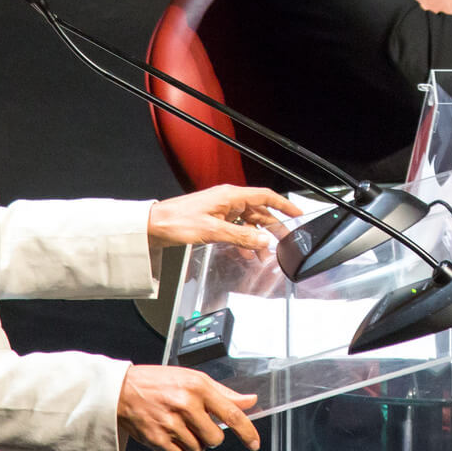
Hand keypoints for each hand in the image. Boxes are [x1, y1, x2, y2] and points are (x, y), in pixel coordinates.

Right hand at [116, 365, 259, 450]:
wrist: (122, 390)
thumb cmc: (159, 382)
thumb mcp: (193, 379)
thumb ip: (223, 393)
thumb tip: (249, 401)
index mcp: (198, 387)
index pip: (231, 414)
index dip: (247, 431)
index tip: (254, 443)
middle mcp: (186, 405)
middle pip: (215, 439)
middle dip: (211, 436)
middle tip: (198, 424)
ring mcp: (171, 424)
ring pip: (198, 449)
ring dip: (194, 442)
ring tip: (180, 425)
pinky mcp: (158, 440)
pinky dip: (179, 448)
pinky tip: (170, 433)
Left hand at [147, 185, 302, 253]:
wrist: (153, 226)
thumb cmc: (177, 221)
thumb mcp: (213, 231)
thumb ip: (241, 237)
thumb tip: (263, 242)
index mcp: (230, 196)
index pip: (264, 196)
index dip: (283, 204)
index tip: (297, 213)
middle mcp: (227, 201)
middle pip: (258, 212)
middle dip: (273, 227)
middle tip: (286, 240)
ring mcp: (220, 210)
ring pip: (247, 223)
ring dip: (257, 238)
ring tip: (265, 254)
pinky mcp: (213, 221)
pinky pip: (235, 230)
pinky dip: (243, 241)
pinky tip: (246, 254)